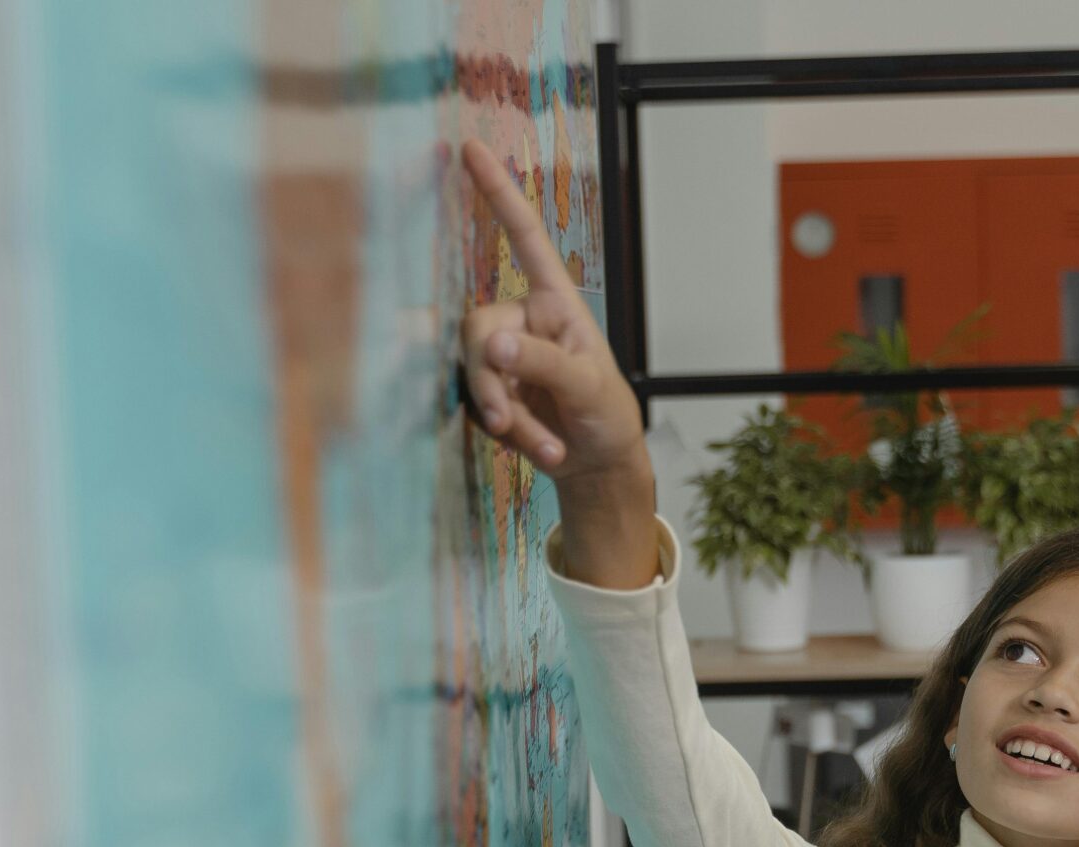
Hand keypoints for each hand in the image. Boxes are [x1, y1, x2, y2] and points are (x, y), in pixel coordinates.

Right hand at [458, 140, 657, 585]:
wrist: (598, 464)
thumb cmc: (605, 414)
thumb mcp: (587, 386)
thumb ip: (541, 362)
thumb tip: (490, 345)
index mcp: (554, 301)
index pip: (524, 238)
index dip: (498, 195)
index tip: (472, 149)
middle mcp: (522, 321)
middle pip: (477, 327)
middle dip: (490, 378)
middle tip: (506, 419)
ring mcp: (502, 358)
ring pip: (473, 372)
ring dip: (505, 417)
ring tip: (547, 446)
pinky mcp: (489, 392)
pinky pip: (476, 405)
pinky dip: (509, 435)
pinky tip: (542, 449)